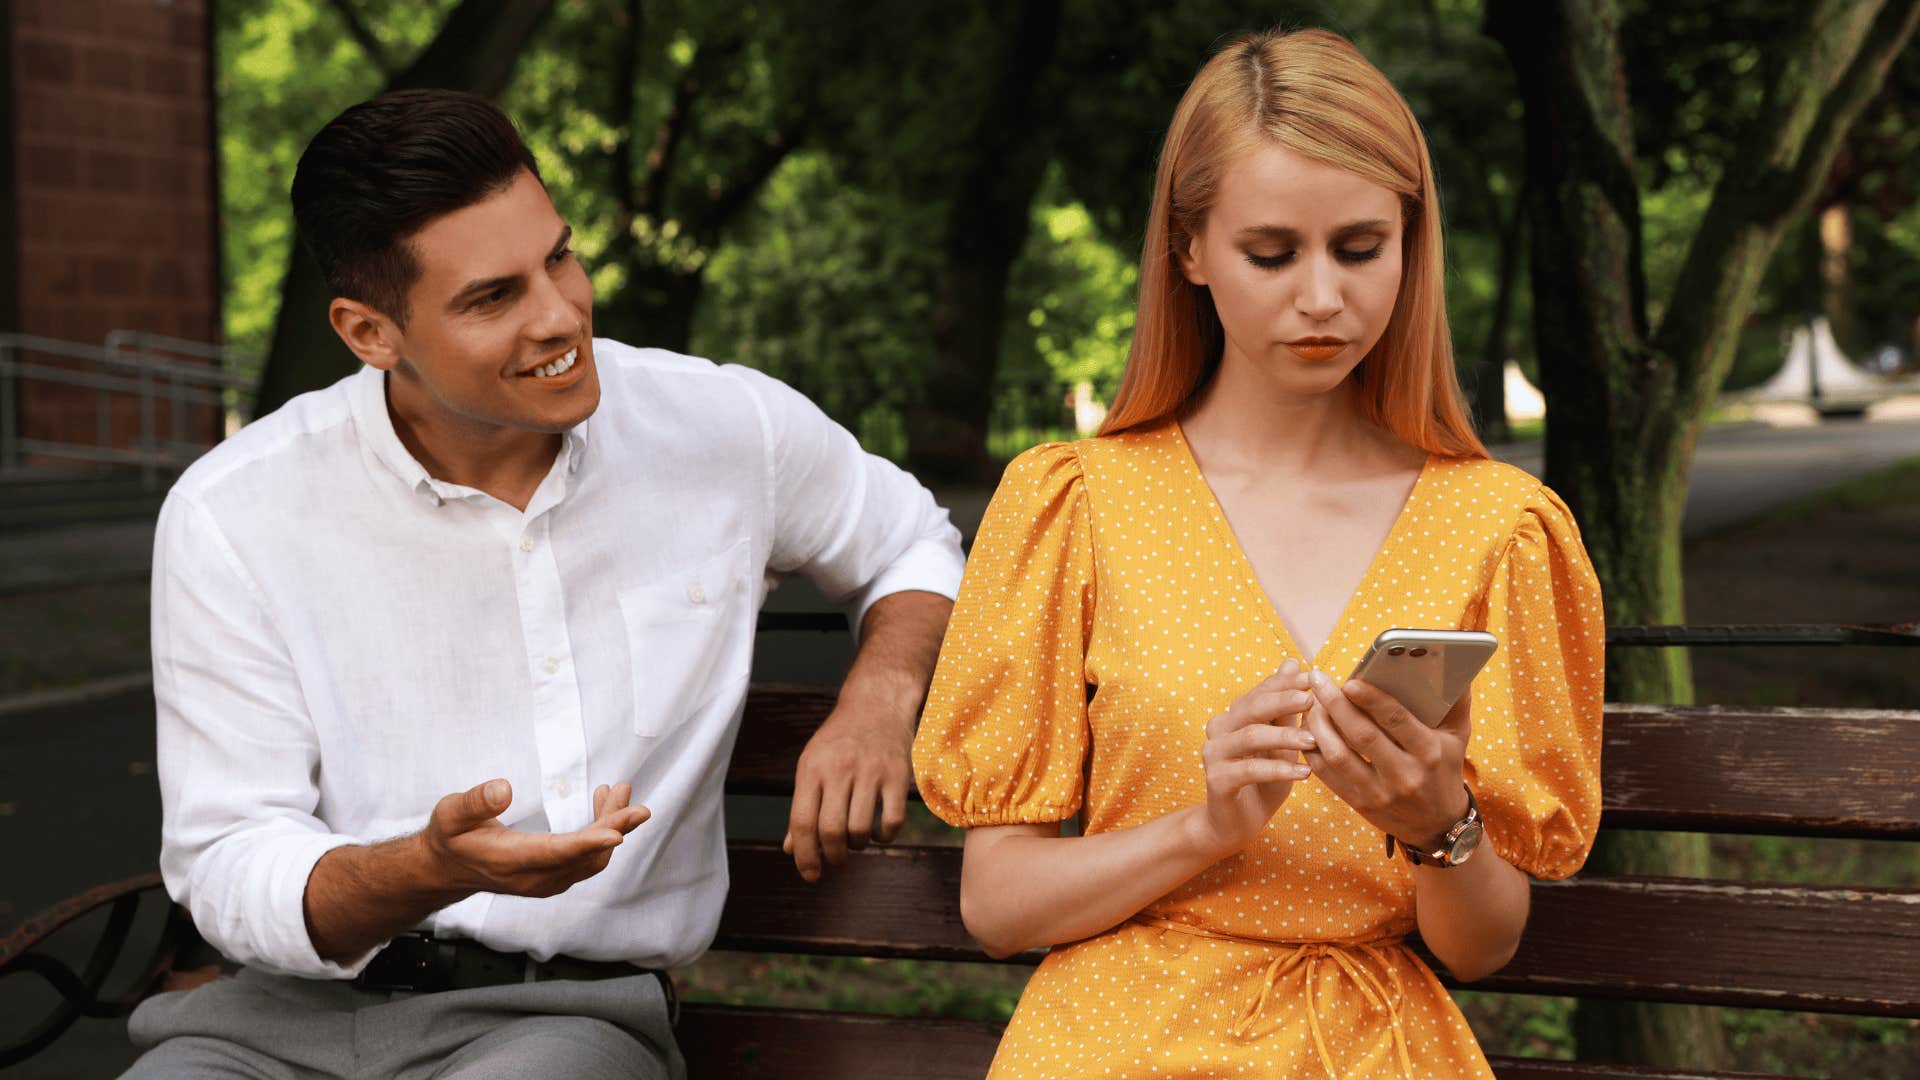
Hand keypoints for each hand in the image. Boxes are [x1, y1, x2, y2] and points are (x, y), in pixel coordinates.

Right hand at [420, 779, 650, 896]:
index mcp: (511, 862)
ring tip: (619, 790)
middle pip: (585, 856)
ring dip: (611, 825)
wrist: (447, 869)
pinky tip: (603, 806)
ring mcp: (547, 881)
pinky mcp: (554, 877)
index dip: (589, 842)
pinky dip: (602, 834)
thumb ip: (475, 802)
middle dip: (613, 826)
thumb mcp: (450, 814)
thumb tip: (504, 788)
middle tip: (631, 797)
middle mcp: (535, 878)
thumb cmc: (451, 837)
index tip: (618, 832)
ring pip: (592, 858)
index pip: (556, 853)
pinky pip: (588, 859)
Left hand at [784, 701, 912, 881]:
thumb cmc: (839, 740)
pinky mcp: (899, 774)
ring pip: (860, 829)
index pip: (802, 822)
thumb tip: (789, 849)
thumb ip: (802, 807)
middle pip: (830, 830)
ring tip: (856, 841)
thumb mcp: (812, 765)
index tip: (809, 874)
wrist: (876, 702)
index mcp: (811, 768)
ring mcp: (871, 771)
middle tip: (836, 862)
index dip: (803, 855)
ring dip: (857, 846)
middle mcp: (839, 769)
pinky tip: (879, 833)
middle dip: (832, 856)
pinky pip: (892, 821)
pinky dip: (884, 837)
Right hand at [1189, 659, 1317, 858]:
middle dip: (1284, 701)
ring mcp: (1214, 754)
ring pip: (1251, 736)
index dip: (1285, 683)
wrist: (1233, 825)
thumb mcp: (1279, 743)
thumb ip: (1284, 709)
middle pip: (1252, 708)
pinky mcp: (1216, 780)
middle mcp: (1219, 730)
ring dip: (1285, 736)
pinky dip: (1279, 769)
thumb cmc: (1261, 782)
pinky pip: (1250, 770)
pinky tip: (1305, 773)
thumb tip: (1291, 663)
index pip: (1259, 692)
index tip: (1313, 677)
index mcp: (1233, 716)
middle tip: (1312, 698)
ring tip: (1313, 740)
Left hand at [1302, 669, 1471, 850]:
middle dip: (1335, 704)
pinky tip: (1307, 729)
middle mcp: (1404, 774)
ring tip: (1309, 703)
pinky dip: (1312, 750)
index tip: (1350, 681)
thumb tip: (1453, 661)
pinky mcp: (1359, 804)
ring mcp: (1379, 792)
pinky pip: (1327, 775)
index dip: (1371, 700)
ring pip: (1338, 755)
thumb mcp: (1458, 736)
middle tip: (1317, 680)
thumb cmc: (1444, 768)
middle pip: (1361, 735)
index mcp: (1429, 752)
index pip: (1396, 721)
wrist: (1437, 824)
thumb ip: (1455, 701)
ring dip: (1317, 726)